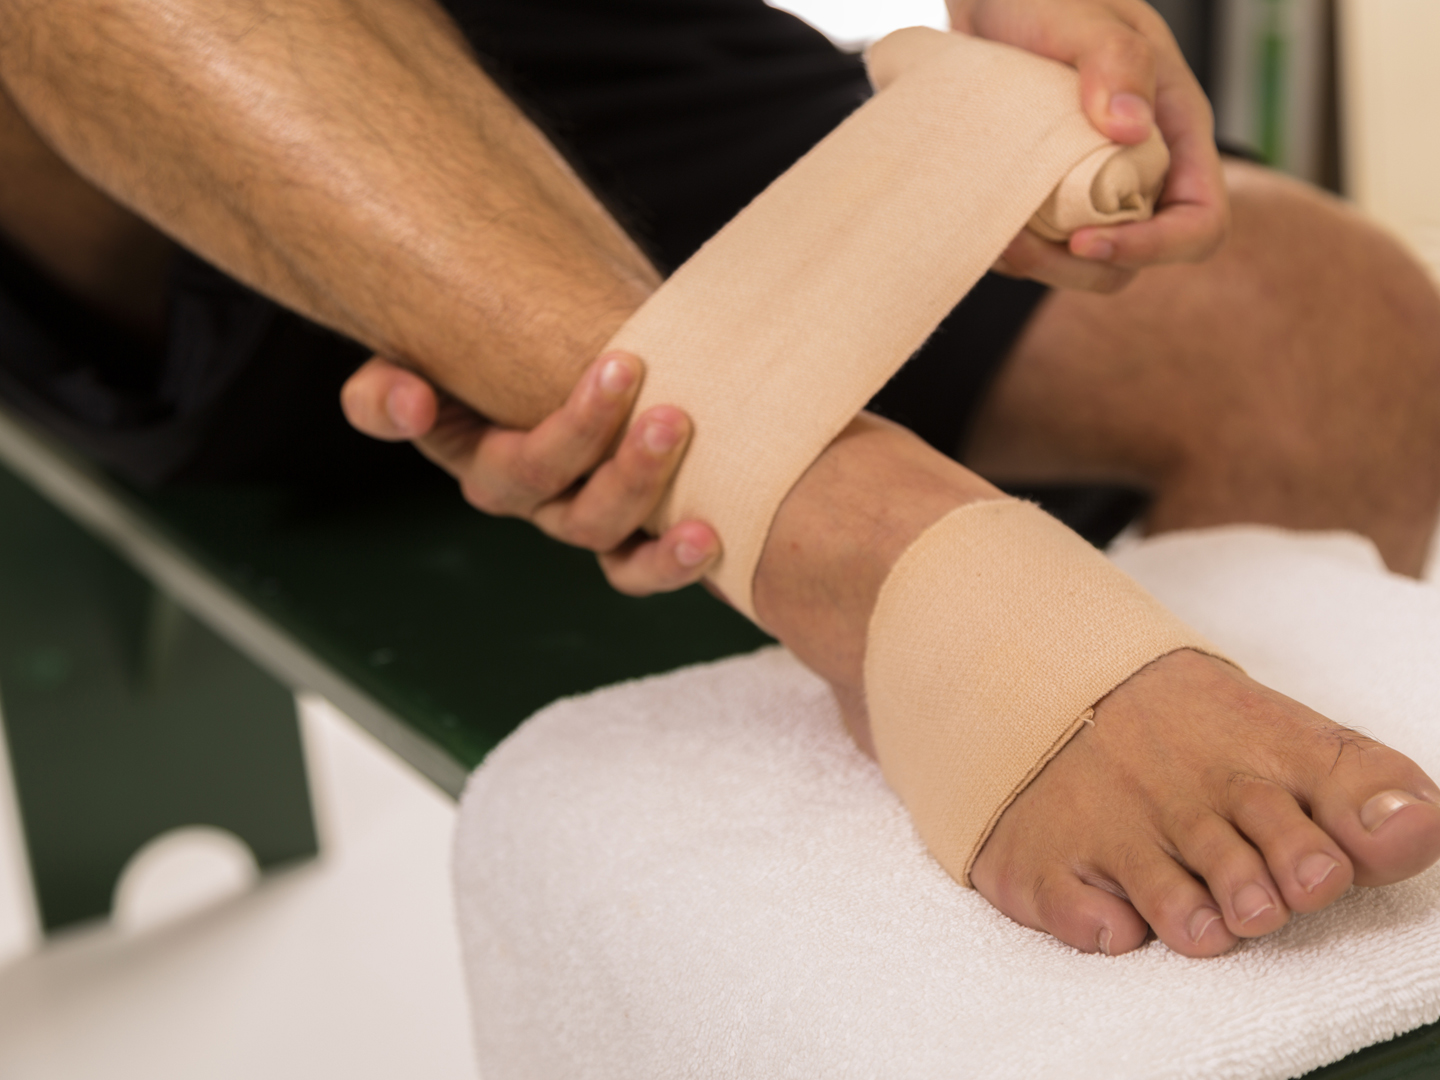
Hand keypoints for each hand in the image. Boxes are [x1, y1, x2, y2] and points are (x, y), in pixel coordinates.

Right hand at [341, 352, 720, 595]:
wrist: (562, 349)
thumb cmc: (489, 355)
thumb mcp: (420, 363)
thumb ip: (382, 391)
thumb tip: (408, 402)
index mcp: (482, 462)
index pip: (505, 464)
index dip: (543, 429)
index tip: (608, 366)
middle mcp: (535, 500)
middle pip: (564, 497)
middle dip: (599, 436)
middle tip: (633, 367)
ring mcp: (585, 517)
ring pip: (606, 532)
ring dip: (643, 489)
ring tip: (676, 428)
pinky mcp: (633, 528)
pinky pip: (642, 567)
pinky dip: (672, 562)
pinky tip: (708, 537)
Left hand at [951, 0, 1229, 291]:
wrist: (993, 1)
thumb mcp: (1083, 16)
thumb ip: (1115, 58)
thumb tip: (1129, 128)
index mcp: (1176, 132)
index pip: (1200, 222)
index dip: (1155, 248)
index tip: (1086, 242)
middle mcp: (1143, 170)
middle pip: (1138, 261)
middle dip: (1080, 268)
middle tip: (1020, 244)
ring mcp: (1097, 190)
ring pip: (1089, 267)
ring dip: (1043, 268)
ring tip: (999, 237)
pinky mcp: (1053, 199)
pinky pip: (1044, 250)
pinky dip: (1015, 254)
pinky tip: (987, 226)